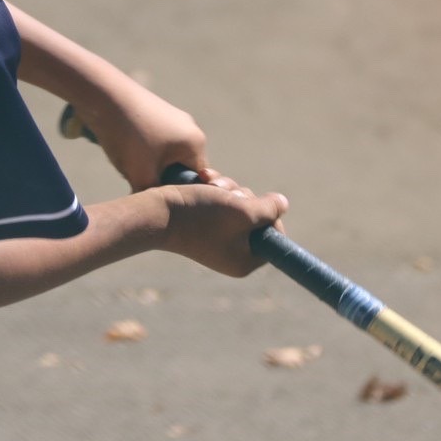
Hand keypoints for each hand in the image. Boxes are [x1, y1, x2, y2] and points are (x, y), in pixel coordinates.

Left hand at [68, 88, 207, 191]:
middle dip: (158, 177)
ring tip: (127, 159)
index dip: (172, 192)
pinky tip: (122, 145)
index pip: (194, 183)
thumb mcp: (141, 175)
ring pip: (163, 156)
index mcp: (197, 144)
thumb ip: (153, 197)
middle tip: (136, 177)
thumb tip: (153, 214)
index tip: (152, 193)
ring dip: (147, 164)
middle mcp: (191, 129)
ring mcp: (174, 118)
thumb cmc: (127, 135)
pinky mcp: (156, 112)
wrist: (103, 94)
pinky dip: (140, 149)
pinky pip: (154, 142)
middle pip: (179, 169)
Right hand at [158, 175, 287, 277]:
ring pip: (238, 205)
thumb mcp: (243, 210)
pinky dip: (216, 189)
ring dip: (229, 189)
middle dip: (245, 197)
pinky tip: (204, 180)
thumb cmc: (200, 215)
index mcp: (245, 261)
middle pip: (256, 217)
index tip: (259, 202)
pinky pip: (221, 203)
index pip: (274, 237)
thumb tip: (282, 204)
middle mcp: (233, 252)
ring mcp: (217, 238)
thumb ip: (269, 209)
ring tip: (211, 184)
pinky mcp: (204, 224)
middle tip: (229, 194)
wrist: (157, 212)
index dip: (270, 214)